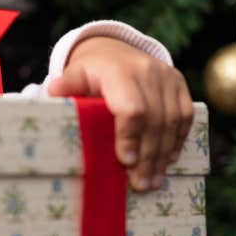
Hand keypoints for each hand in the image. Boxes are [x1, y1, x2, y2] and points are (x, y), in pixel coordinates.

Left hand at [47, 37, 193, 191]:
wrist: (116, 51)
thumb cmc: (92, 72)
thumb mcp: (75, 75)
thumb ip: (65, 86)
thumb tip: (51, 93)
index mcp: (118, 70)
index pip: (131, 108)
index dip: (130, 136)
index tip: (125, 162)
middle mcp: (147, 70)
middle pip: (154, 119)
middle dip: (148, 156)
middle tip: (141, 185)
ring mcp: (166, 76)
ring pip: (172, 121)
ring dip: (163, 154)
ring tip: (154, 181)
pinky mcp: (179, 83)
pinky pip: (185, 115)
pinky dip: (178, 139)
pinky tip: (168, 161)